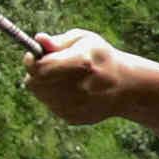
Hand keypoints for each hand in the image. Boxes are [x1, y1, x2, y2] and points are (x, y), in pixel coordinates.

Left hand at [22, 29, 136, 126]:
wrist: (126, 87)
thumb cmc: (101, 58)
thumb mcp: (85, 40)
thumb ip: (59, 41)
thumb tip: (39, 40)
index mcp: (81, 64)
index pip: (39, 68)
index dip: (32, 60)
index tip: (36, 54)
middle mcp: (77, 89)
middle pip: (34, 84)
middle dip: (37, 73)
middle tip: (49, 65)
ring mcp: (74, 107)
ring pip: (41, 95)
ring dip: (45, 84)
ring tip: (65, 77)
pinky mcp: (72, 118)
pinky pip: (50, 105)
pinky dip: (55, 97)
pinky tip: (73, 90)